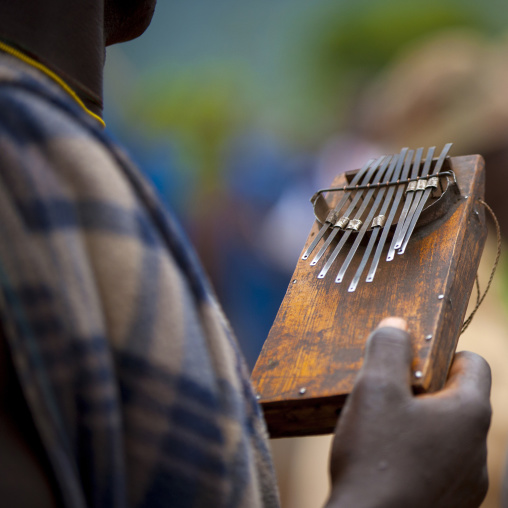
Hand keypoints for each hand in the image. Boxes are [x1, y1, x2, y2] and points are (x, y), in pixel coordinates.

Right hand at [326, 317, 491, 507]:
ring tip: (381, 429)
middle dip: (423, 389)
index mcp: (469, 412)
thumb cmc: (375, 457)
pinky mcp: (451, 504)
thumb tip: (397, 325)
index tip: (410, 360)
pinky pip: (438, 465)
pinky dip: (416, 455)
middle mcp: (478, 448)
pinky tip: (385, 462)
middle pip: (458, 398)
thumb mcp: (374, 387)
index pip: (474, 363)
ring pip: (446, 434)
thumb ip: (388, 347)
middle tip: (386, 393)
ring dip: (419, 423)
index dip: (442, 352)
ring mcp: (468, 482)